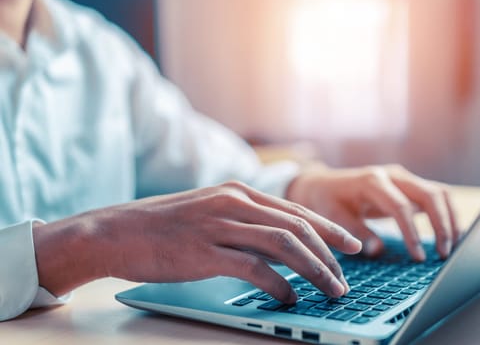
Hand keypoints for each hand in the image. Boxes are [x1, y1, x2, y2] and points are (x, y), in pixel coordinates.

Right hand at [33, 181, 361, 302]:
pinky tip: (289, 296)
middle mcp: (234, 203)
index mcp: (238, 192)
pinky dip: (278, 284)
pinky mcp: (206, 251)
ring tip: (330, 289)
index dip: (329, 228)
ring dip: (313, 269)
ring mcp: (220, 225)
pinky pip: (254, 268)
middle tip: (346, 276)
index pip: (296, 210)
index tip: (351, 245)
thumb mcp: (210, 212)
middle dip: (329, 253)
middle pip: (298, 226)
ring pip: (284, 244)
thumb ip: (244, 223)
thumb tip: (278, 246)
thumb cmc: (164, 225)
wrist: (119, 231)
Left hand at [286, 164, 458, 260]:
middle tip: (443, 255)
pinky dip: (448, 215)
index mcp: (372, 181)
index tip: (418, 258)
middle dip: (441, 225)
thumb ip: (355, 231)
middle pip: (430, 195)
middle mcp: (393, 175)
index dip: (412, 233)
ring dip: (450, 220)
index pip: (401, 206)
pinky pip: (437, 197)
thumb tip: (377, 250)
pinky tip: (453, 237)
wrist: (324, 184)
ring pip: (440, 193)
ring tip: (452, 248)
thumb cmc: (328, 201)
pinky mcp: (410, 186)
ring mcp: (404, 178)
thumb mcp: (334, 216)